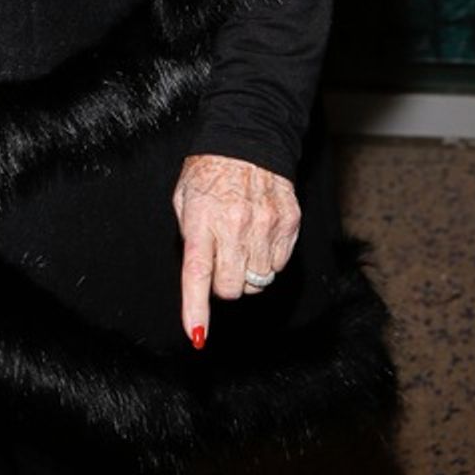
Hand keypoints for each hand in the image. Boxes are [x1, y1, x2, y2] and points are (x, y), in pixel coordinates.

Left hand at [171, 153, 300, 345]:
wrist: (249, 139)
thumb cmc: (210, 170)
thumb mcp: (185, 198)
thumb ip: (189, 237)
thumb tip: (198, 278)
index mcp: (203, 220)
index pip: (198, 274)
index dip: (196, 309)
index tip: (196, 336)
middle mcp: (235, 226)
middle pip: (231, 288)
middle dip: (223, 284)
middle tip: (221, 260)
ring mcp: (265, 226)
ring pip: (257, 281)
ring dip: (247, 272)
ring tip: (241, 243)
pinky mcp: (289, 225)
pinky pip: (278, 265)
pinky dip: (267, 260)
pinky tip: (260, 235)